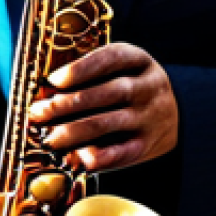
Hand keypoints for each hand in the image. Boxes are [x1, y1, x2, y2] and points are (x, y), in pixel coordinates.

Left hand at [29, 42, 178, 171]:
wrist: (175, 114)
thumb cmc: (132, 88)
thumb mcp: (124, 70)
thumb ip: (93, 75)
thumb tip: (46, 92)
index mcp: (140, 61)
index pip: (113, 57)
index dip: (82, 68)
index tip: (54, 79)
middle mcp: (148, 87)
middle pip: (109, 92)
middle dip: (69, 103)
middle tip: (40, 112)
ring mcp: (150, 116)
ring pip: (109, 122)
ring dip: (75, 131)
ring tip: (50, 138)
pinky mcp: (147, 144)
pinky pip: (122, 152)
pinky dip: (98, 156)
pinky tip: (78, 158)